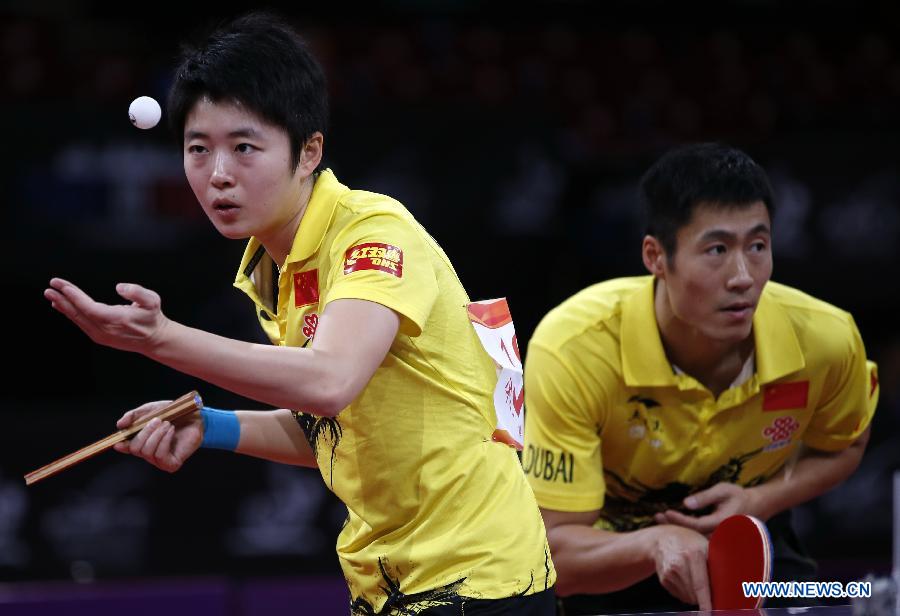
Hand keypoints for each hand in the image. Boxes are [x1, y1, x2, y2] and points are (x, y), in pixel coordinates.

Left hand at [44, 278, 169, 353]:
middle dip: (63, 299)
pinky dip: (71, 314)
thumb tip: (119, 287)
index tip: (63, 286)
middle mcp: (105, 330)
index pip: (88, 308)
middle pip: (79, 314)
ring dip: (64, 307)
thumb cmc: (152, 318)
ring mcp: (101, 335)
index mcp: (116, 319)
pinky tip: (63, 307)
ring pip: (78, 319)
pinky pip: (81, 324)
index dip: (74, 297)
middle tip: (50, 288)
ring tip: (52, 296)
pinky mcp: (99, 337)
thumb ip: (137, 292)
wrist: (155, 339)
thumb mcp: (152, 300)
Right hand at [112, 400, 202, 471]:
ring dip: (157, 435)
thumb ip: (135, 416)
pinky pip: (160, 455)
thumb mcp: (152, 410)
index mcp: (143, 441)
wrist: (196, 417)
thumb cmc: (175, 414)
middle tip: (157, 421)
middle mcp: (150, 453)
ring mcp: (160, 460)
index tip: (119, 442)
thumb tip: (119, 424)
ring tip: (167, 424)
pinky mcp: (171, 464)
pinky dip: (164, 440)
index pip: (128, 448)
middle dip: (145, 433)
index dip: (122, 446)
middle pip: (135, 449)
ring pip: (147, 452)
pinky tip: (171, 431)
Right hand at [652, 525, 710, 609]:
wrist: (662, 539)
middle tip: (707, 585)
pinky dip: (686, 592)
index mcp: (693, 554)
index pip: (701, 585)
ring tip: (694, 578)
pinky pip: (680, 596)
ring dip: (695, 595)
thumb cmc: (689, 542)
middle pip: (695, 595)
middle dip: (704, 597)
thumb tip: (732, 582)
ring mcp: (669, 573)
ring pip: (688, 598)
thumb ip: (718, 562)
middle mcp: (679, 564)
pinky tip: (685, 578)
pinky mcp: (664, 580)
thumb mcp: (705, 545)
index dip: (706, 602)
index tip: (709, 613)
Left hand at [654, 482, 760, 534]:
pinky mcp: (716, 538)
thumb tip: (686, 503)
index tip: (666, 512)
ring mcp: (718, 539)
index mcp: (721, 523)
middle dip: (673, 526)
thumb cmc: (738, 495)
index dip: (680, 520)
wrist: (756, 505)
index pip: (696, 525)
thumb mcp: (722, 490)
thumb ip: (705, 497)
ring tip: (660, 520)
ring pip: (694, 538)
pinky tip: (672, 523)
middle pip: (692, 535)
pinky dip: (685, 531)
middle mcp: (719, 535)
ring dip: (677, 529)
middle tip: (656, 517)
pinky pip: (698, 537)